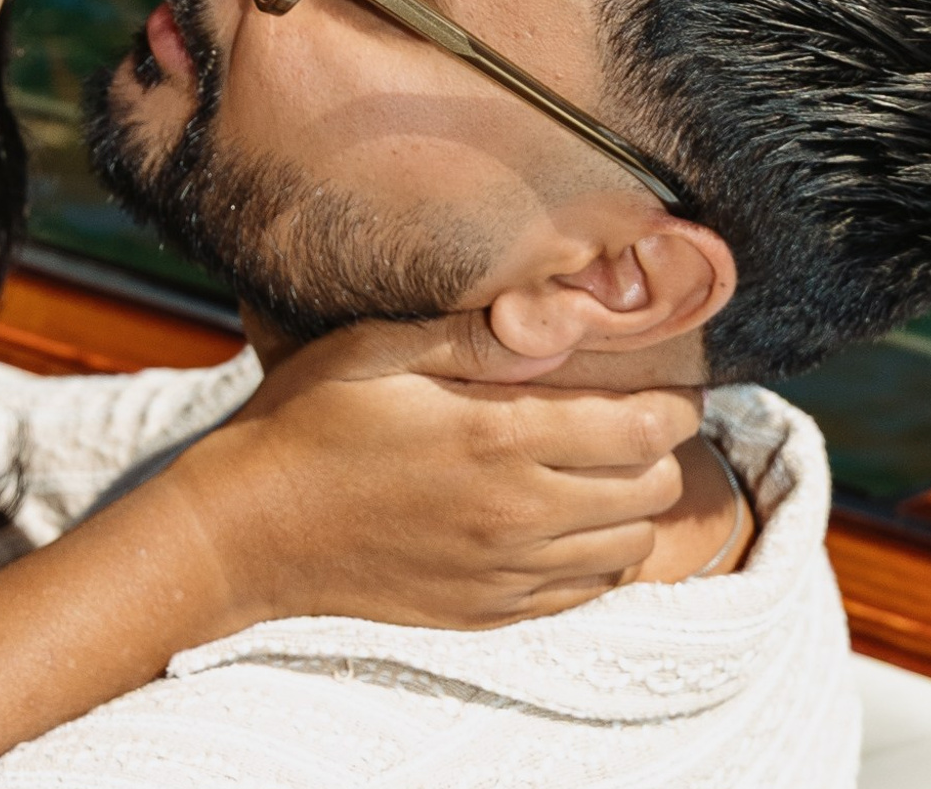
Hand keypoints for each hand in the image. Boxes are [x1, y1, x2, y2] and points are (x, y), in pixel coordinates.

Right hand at [162, 312, 704, 631]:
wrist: (256, 524)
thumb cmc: (311, 417)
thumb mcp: (379, 346)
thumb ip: (474, 334)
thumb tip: (557, 318)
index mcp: (498, 438)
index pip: (642, 430)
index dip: (673, 404)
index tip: (667, 382)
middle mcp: (519, 515)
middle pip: (652, 491)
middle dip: (656, 448)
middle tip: (627, 416)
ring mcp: (507, 572)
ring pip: (629, 549)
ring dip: (629, 505)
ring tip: (595, 466)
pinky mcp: (491, 611)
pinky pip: (584, 592)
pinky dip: (595, 555)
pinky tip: (558, 517)